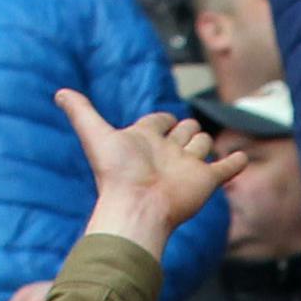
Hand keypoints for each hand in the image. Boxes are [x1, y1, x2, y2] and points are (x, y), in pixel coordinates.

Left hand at [64, 86, 243, 256]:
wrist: (137, 207)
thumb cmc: (116, 174)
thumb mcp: (95, 134)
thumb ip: (80, 111)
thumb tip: (59, 93)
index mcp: (145, 139)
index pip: (158, 121)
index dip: (161, 118)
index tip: (163, 120)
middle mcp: (167, 152)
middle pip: (183, 130)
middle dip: (186, 127)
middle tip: (185, 132)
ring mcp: (188, 166)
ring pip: (203, 144)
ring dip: (205, 141)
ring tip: (204, 145)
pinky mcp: (205, 180)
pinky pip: (226, 168)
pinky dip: (235, 163)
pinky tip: (240, 159)